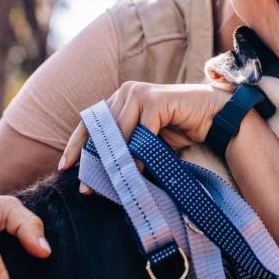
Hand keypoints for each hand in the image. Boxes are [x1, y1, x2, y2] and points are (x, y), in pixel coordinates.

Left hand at [58, 81, 229, 193]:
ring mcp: (140, 93)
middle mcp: (126, 91)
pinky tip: (137, 171)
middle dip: (93, 160)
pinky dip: (138, 153)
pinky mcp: (156, 99)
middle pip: (101, 129)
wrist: (213, 117)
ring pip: (119, 131)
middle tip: (87, 187)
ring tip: (111, 184)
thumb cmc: (179, 130)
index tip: (65, 167)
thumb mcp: (145, 142)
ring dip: (115, 160)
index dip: (77, 145)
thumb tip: (97, 177)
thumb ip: (124, 150)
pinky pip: (141, 131)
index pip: (90, 123)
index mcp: (119, 99)